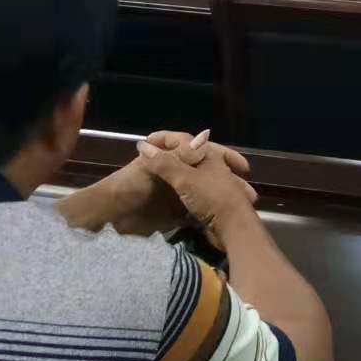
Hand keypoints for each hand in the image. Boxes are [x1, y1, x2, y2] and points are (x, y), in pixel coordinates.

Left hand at [63, 130, 250, 235]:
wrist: (110, 218)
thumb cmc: (131, 189)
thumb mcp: (156, 169)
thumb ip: (181, 156)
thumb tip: (205, 136)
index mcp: (173, 157)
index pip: (204, 151)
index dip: (225, 158)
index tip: (244, 168)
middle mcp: (178, 172)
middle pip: (210, 173)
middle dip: (230, 182)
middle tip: (250, 195)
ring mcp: (176, 194)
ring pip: (206, 193)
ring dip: (223, 201)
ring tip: (243, 210)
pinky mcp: (172, 214)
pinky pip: (196, 213)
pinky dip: (209, 217)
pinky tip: (224, 224)